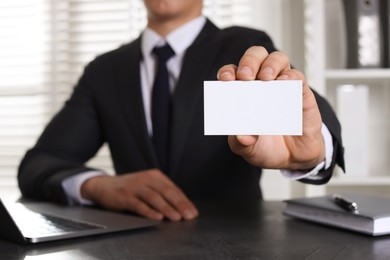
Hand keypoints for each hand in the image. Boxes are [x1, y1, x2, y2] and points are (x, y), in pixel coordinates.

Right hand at [80, 169, 198, 220]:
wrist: (104, 185)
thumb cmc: (130, 188)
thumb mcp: (147, 185)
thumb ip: (161, 193)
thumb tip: (181, 207)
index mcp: (155, 175)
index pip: (173, 189)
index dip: (184, 201)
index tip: (193, 212)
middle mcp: (146, 179)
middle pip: (166, 192)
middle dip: (180, 205)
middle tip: (189, 215)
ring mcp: (135, 186)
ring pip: (154, 198)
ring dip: (167, 208)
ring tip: (176, 217)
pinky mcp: (125, 196)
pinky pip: (139, 204)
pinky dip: (149, 212)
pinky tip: (157, 218)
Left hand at [217, 46, 324, 169]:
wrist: (291, 159)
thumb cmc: (265, 146)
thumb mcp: (247, 148)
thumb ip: (241, 142)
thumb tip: (242, 135)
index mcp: (242, 92)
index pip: (232, 73)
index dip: (227, 72)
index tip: (225, 79)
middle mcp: (261, 83)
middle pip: (255, 57)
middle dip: (249, 62)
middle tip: (245, 76)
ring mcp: (281, 85)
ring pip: (278, 59)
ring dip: (270, 65)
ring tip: (266, 78)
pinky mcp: (300, 93)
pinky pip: (297, 77)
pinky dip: (291, 77)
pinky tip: (284, 84)